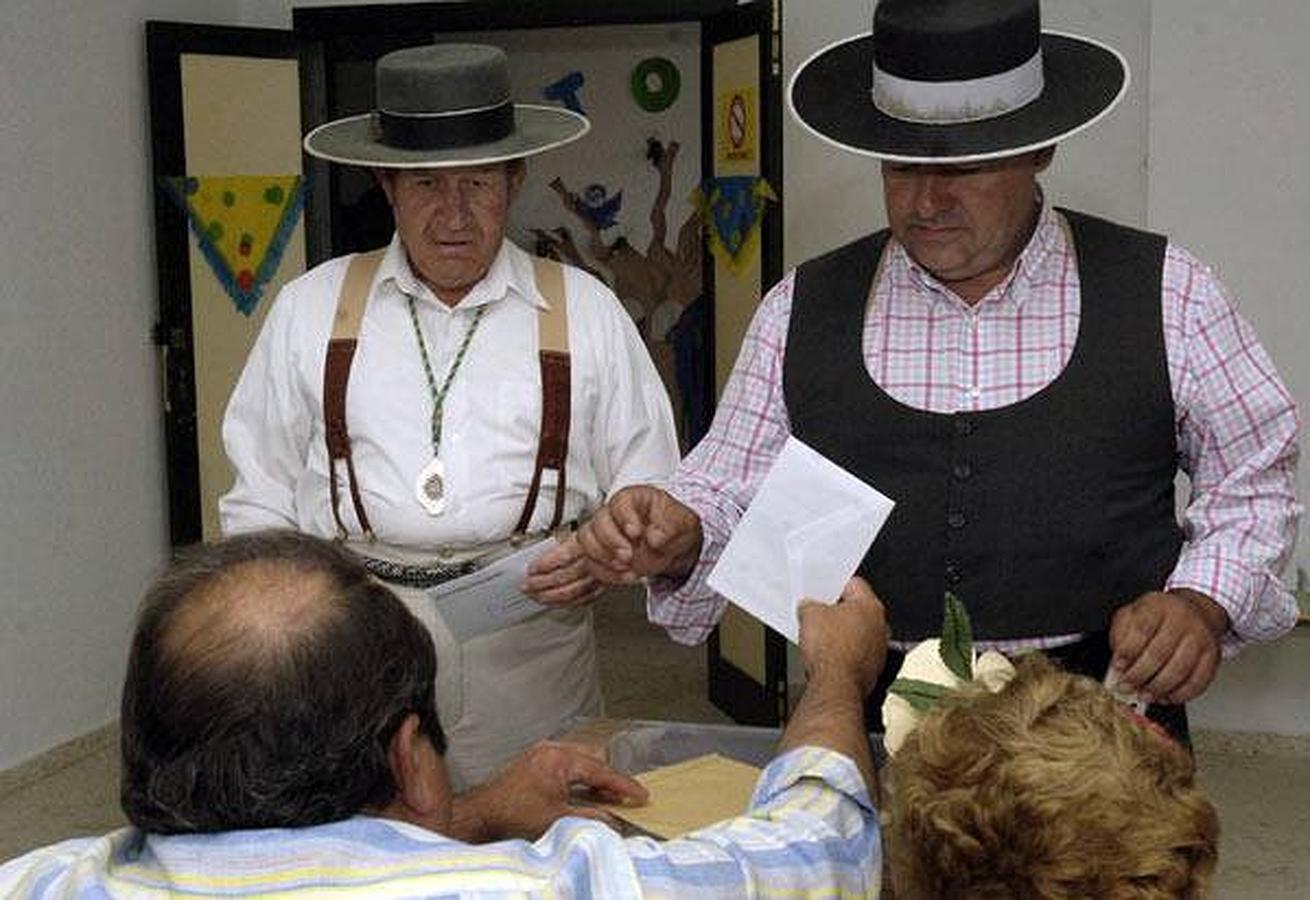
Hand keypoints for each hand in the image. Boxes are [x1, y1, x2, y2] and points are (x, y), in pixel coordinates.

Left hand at [450, 741, 647, 842]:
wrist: (481, 815)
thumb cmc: (513, 815)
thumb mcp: (557, 819)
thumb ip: (590, 817)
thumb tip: (615, 820)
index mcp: (559, 759)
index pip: (601, 771)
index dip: (624, 785)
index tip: (641, 795)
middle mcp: (552, 749)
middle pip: (593, 760)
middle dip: (611, 779)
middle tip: (627, 797)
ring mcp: (542, 752)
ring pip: (582, 759)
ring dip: (596, 777)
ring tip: (608, 796)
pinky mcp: (535, 760)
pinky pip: (568, 762)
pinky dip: (581, 776)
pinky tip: (584, 791)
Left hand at [523, 534, 605, 607]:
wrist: (629, 541)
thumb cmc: (601, 534)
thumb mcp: (581, 529)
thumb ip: (563, 540)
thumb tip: (543, 547)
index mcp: (587, 542)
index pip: (563, 555)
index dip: (545, 564)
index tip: (532, 569)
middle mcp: (594, 560)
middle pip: (564, 576)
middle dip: (542, 583)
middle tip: (527, 586)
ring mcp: (600, 575)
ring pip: (573, 591)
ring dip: (551, 596)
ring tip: (537, 596)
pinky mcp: (603, 586)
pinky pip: (583, 599)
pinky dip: (567, 602)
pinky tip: (556, 602)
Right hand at [575, 486, 702, 584]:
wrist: (673, 546)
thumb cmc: (673, 526)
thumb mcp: (681, 522)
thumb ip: (669, 527)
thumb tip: (654, 537)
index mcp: (633, 499)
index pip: (620, 503)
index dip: (626, 518)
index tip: (636, 533)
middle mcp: (614, 514)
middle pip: (598, 522)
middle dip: (611, 542)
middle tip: (628, 555)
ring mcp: (604, 534)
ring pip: (587, 542)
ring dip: (604, 558)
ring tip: (626, 567)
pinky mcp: (602, 554)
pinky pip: (591, 563)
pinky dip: (607, 573)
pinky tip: (625, 575)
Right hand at [797, 577, 887, 695]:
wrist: (835, 685)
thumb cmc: (831, 651)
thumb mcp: (809, 615)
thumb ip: (810, 604)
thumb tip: (808, 607)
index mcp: (870, 605)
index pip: (854, 584)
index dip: (834, 585)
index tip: (822, 592)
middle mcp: (881, 626)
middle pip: (857, 610)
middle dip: (837, 613)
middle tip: (818, 615)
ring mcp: (879, 649)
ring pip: (858, 633)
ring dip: (842, 635)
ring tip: (821, 639)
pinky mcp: (873, 669)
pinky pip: (857, 654)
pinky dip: (844, 654)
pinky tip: (828, 657)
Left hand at [1109, 589, 1228, 703]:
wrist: (1195, 611)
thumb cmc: (1159, 616)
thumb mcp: (1133, 614)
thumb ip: (1120, 636)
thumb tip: (1115, 665)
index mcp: (1158, 606)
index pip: (1141, 630)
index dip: (1127, 652)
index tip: (1117, 668)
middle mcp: (1182, 620)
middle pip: (1158, 653)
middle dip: (1138, 676)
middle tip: (1126, 687)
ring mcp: (1200, 638)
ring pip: (1178, 671)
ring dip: (1158, 688)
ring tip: (1144, 695)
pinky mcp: (1213, 656)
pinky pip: (1197, 682)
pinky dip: (1180, 695)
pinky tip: (1166, 696)